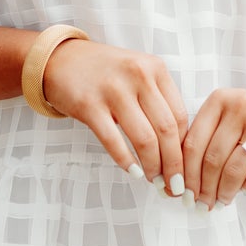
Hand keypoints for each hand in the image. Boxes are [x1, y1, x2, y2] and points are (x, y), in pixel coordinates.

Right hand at [42, 40, 190, 193]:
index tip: (185, 168)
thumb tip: (178, 147)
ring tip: (154, 181)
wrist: (60, 60)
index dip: (185, 148)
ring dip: (152, 166)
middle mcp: (137, 75)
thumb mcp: (138, 73)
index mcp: (155, 68)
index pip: (180, 116)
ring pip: (144, 138)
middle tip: (174, 185)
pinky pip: (113, 140)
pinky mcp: (88, 104)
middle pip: (166, 130)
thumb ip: (158, 99)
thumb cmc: (105, 72)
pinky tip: (133, 172)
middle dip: (173, 164)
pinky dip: (125, 161)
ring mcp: (112, 89)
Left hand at [181, 83, 245, 209]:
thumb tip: (184, 181)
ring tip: (222, 200)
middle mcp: (241, 107)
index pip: (193, 143)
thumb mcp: (229, 114)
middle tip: (203, 203)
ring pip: (234, 169)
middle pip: (212, 159)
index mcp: (220, 100)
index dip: (186, 173)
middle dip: (204, 188)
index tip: (183, 192)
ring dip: (225, 191)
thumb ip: (207, 137)